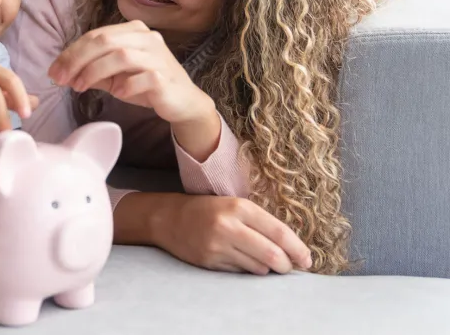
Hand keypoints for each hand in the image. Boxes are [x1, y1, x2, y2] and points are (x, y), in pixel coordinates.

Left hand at [47, 20, 206, 123]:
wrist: (182, 102)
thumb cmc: (147, 85)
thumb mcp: (115, 76)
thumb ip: (93, 71)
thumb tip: (62, 72)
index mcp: (133, 31)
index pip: (96, 35)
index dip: (71, 52)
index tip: (54, 71)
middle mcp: (147, 38)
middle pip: (104, 41)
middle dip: (77, 60)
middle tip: (62, 79)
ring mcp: (158, 56)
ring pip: (120, 56)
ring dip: (95, 72)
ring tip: (80, 88)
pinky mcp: (165, 77)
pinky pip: (141, 77)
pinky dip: (125, 85)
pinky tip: (118, 94)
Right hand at [150, 194, 311, 274]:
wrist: (169, 218)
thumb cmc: (208, 209)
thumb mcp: (235, 205)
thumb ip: (261, 223)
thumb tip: (292, 248)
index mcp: (239, 207)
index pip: (279, 233)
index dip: (298, 249)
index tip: (307, 259)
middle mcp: (228, 226)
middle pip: (272, 255)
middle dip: (286, 265)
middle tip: (289, 267)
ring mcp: (217, 246)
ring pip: (258, 268)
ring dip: (267, 269)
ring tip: (264, 262)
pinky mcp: (209, 261)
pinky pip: (240, 273)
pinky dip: (248, 270)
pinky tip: (242, 260)